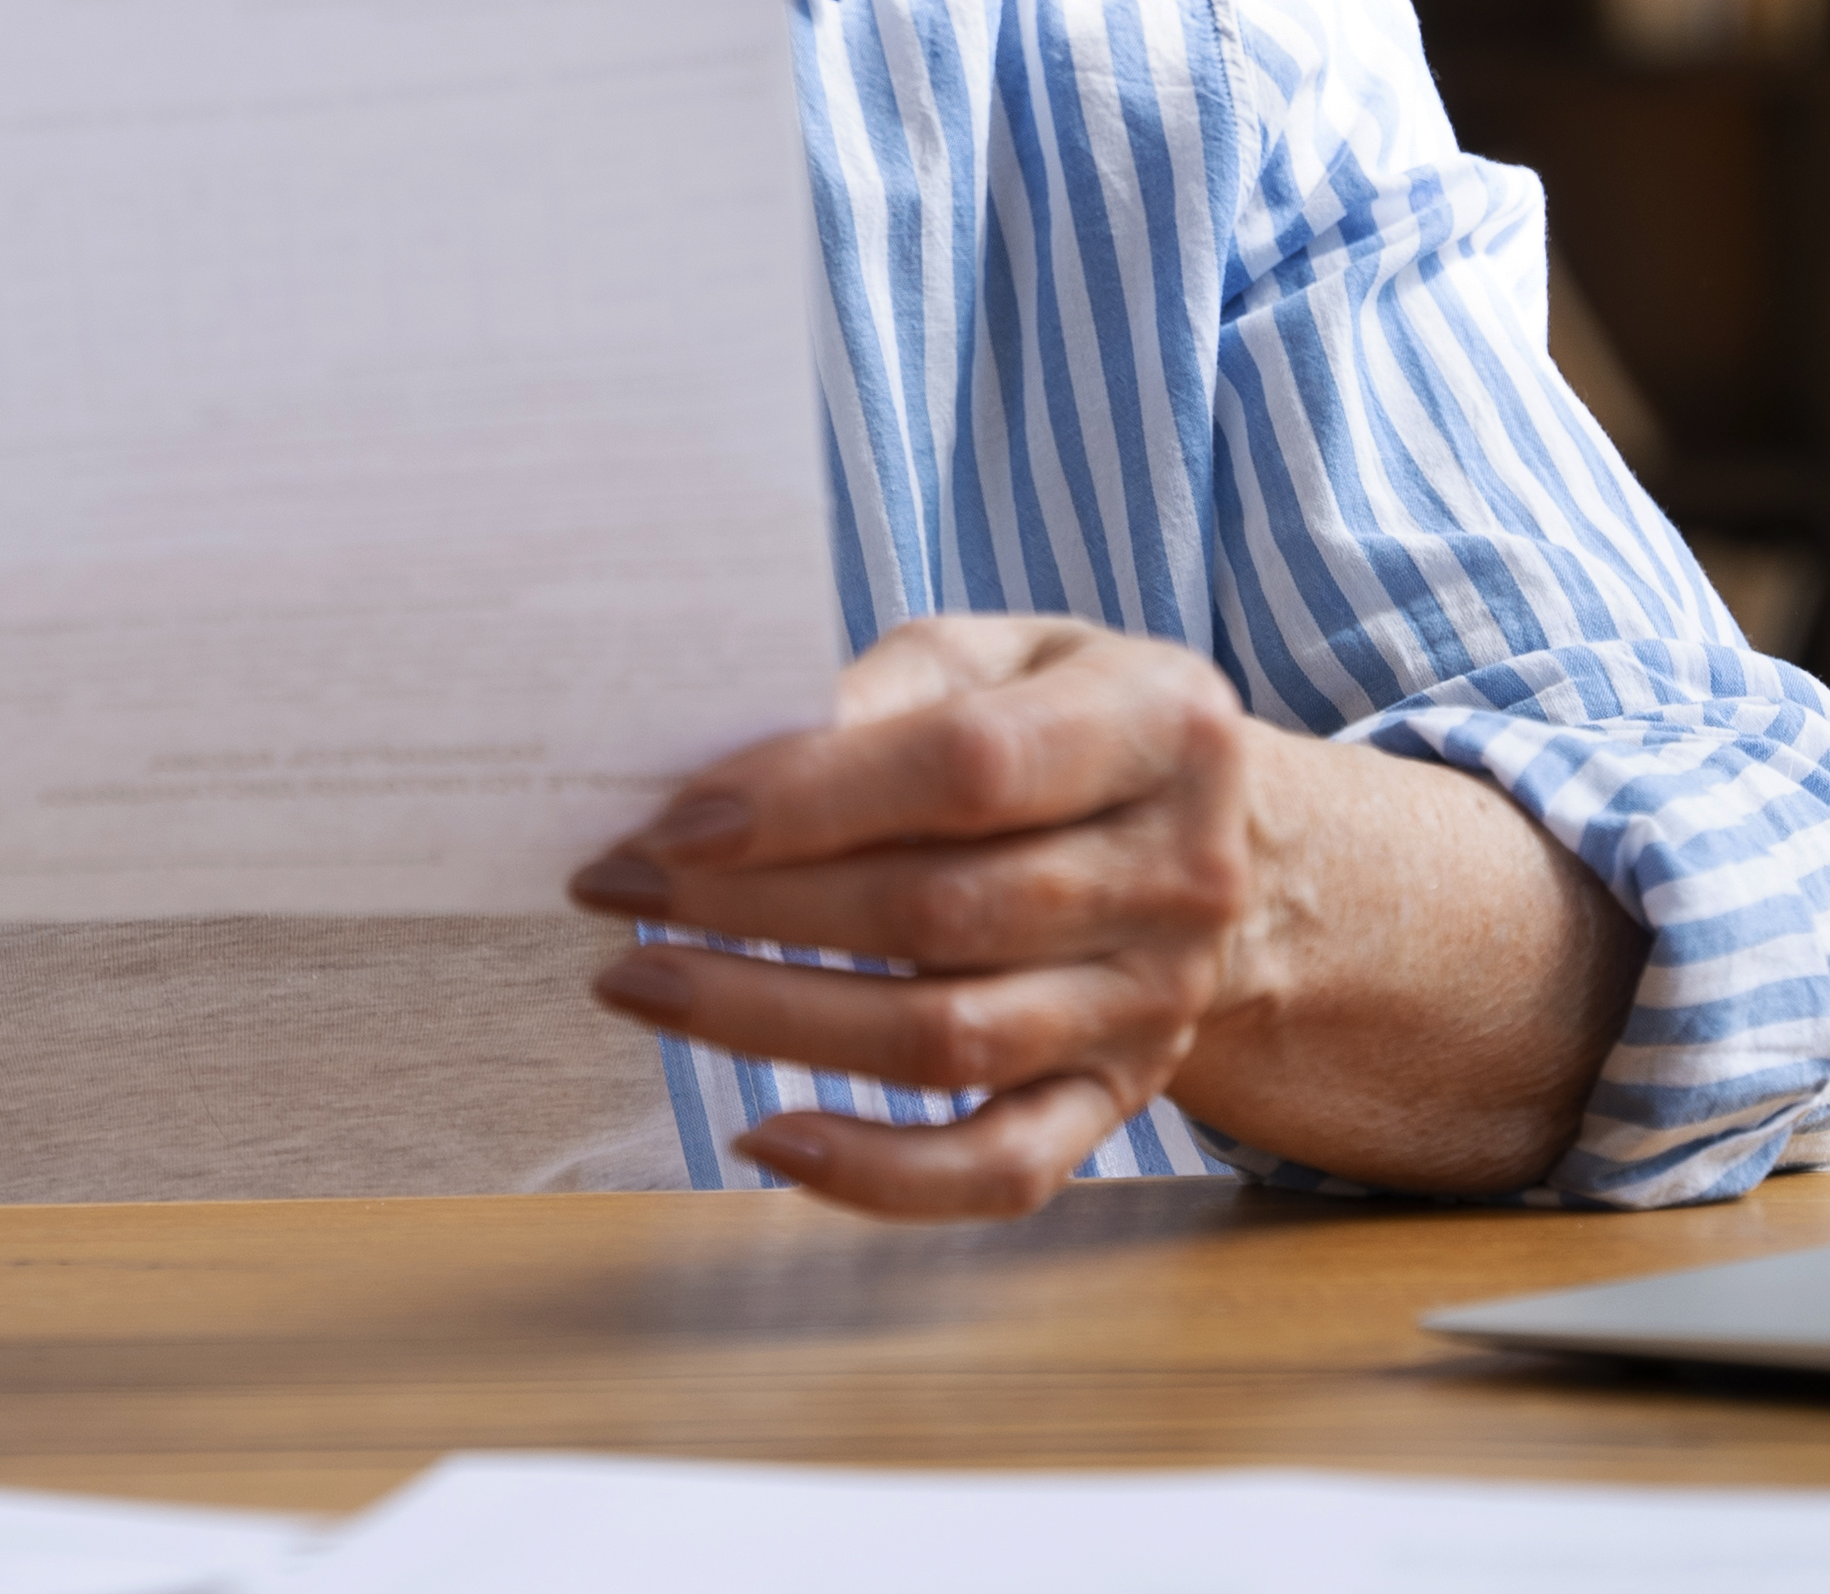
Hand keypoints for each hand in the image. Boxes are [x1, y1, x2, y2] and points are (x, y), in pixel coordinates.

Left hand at [567, 614, 1279, 1220]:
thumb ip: (883, 690)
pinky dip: (876, 1173)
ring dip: (771, 1024)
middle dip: (751, 909)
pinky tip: (763, 1139)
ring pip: (948, 1044)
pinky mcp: (1116, 1102)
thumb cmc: (1061, 724)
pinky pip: (997, 1169)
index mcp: (1157, 725)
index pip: (968, 768)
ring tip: (639, 984)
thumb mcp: (998, 655)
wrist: (1215, 843)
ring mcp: (1153, 1006)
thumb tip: (724, 771)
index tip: (670, 823)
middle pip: (939, 914)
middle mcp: (1178, 875)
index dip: (807, 800)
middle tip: (614, 892)